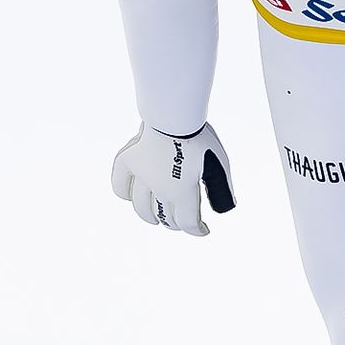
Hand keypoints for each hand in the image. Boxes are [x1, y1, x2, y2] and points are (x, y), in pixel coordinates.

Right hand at [109, 122, 234, 236]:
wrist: (174, 114)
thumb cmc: (199, 138)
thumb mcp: (219, 166)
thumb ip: (221, 191)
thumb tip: (224, 210)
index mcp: (182, 192)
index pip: (188, 223)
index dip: (197, 230)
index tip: (203, 230)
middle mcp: (160, 190)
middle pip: (167, 218)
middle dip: (177, 224)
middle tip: (183, 221)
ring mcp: (142, 177)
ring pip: (142, 208)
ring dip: (151, 216)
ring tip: (157, 217)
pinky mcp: (129, 161)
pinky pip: (120, 186)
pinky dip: (125, 194)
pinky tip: (131, 196)